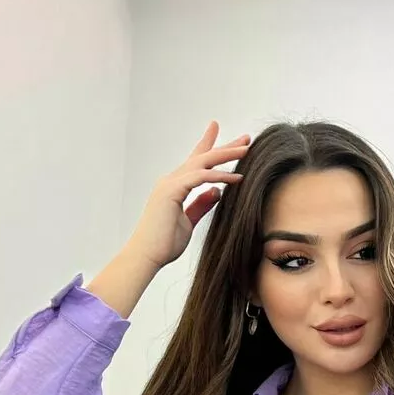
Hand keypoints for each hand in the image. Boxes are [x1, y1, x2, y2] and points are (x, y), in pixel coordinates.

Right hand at [126, 121, 249, 270]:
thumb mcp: (189, 221)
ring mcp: (169, 184)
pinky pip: (200, 177)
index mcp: (174, 187)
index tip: (230, 142)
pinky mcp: (171, 191)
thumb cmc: (163, 243)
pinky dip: (219, 176)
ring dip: (226, 154)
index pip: (196, 163)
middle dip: (225, 147)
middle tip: (246, 138)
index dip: (211, 148)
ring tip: (247, 150)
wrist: (146, 256)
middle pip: (202, 157)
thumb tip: (216, 190)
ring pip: (203, 162)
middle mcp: (171, 180)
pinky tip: (237, 178)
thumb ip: (201, 204)